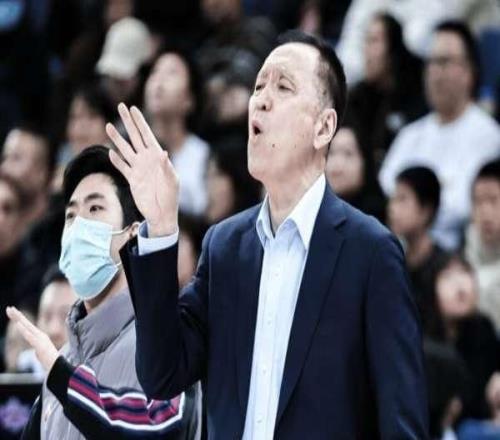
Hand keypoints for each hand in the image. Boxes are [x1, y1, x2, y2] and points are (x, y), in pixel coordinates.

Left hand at [6, 306, 58, 371]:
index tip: (13, 312)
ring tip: (11, 311)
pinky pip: (29, 336)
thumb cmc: (52, 362)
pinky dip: (23, 329)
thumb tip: (37, 353)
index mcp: (40, 337)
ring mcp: (39, 339)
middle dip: (17, 315)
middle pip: (26, 324)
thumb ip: (39, 351)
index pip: (27, 326)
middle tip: (9, 308)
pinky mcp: (39, 344)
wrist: (59, 367)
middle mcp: (40, 335)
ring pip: (26, 326)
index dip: (20, 319)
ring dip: (18, 318)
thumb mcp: (43, 355)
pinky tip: (17, 324)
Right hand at [107, 103, 178, 236]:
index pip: (147, 135)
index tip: (133, 108)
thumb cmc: (171, 197)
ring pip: (125, 149)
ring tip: (108, 125)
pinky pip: (122, 167)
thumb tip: (164, 153)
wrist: (162, 213)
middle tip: (120, 106)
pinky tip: (110, 151)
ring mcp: (138, 169)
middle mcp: (146, 160)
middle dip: (128, 122)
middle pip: (135, 137)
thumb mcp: (172, 181)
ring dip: (117, 138)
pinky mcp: (131, 179)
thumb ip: (167, 167)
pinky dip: (116, 160)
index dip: (140, 122)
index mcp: (157, 157)